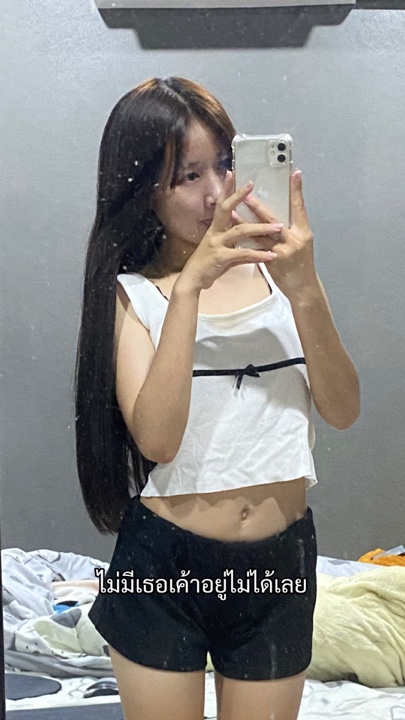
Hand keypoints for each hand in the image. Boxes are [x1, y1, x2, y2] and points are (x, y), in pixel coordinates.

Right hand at [180, 171, 282, 291]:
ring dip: (261, 228)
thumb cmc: (207, 266)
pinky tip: (271, 256)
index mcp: (215, 229)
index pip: (221, 205)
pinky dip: (258, 255)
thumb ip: (236, 247)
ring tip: (279, 227)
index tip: (232, 173)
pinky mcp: (221, 257)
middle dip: (238, 196)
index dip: (226, 190)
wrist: (193, 280)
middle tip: (251, 184)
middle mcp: (215, 233)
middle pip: (226, 210)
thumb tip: (251, 245)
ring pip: (241, 231)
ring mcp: (217, 244)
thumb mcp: (222, 253)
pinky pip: (243, 254)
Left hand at [233, 170, 316, 298]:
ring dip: (244, 223)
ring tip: (231, 212)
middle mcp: (294, 241)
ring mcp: (282, 253)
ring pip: (260, 235)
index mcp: (304, 233)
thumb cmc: (302, 264)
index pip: (299, 207)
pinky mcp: (272, 263)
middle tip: (247, 194)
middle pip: (274, 221)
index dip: (297, 190)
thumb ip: (290, 229)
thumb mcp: (301, 243)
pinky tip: (232, 234)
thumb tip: (277, 214)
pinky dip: (244, 241)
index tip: (294, 173)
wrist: (302, 288)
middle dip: (259, 207)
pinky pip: (255, 249)